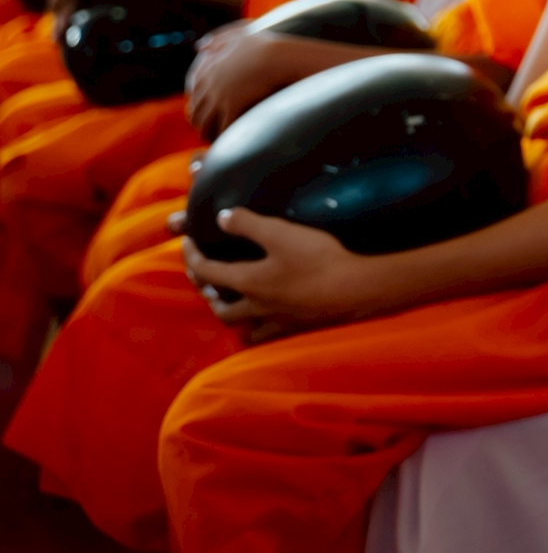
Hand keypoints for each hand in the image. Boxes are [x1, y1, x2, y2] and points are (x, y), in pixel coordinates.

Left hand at [183, 207, 391, 333]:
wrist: (355, 289)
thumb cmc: (317, 259)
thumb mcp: (281, 233)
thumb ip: (249, 224)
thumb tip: (221, 218)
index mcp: (247, 282)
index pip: (206, 271)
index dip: (191, 255)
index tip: (188, 242)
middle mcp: (257, 306)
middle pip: (221, 309)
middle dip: (209, 295)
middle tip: (207, 281)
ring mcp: (278, 320)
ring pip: (245, 328)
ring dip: (234, 317)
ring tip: (236, 304)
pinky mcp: (298, 326)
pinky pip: (271, 334)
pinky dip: (263, 328)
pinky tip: (270, 319)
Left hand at [186, 24, 308, 138]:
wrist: (277, 56)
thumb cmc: (263, 44)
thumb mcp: (237, 36)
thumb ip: (218, 40)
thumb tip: (200, 46)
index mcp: (210, 67)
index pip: (195, 89)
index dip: (195, 101)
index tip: (198, 109)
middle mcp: (210, 83)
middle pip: (196, 107)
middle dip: (197, 120)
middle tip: (202, 128)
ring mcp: (219, 95)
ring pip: (204, 120)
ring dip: (205, 131)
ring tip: (210, 139)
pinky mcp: (232, 105)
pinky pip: (222, 126)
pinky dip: (222, 136)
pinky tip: (226, 142)